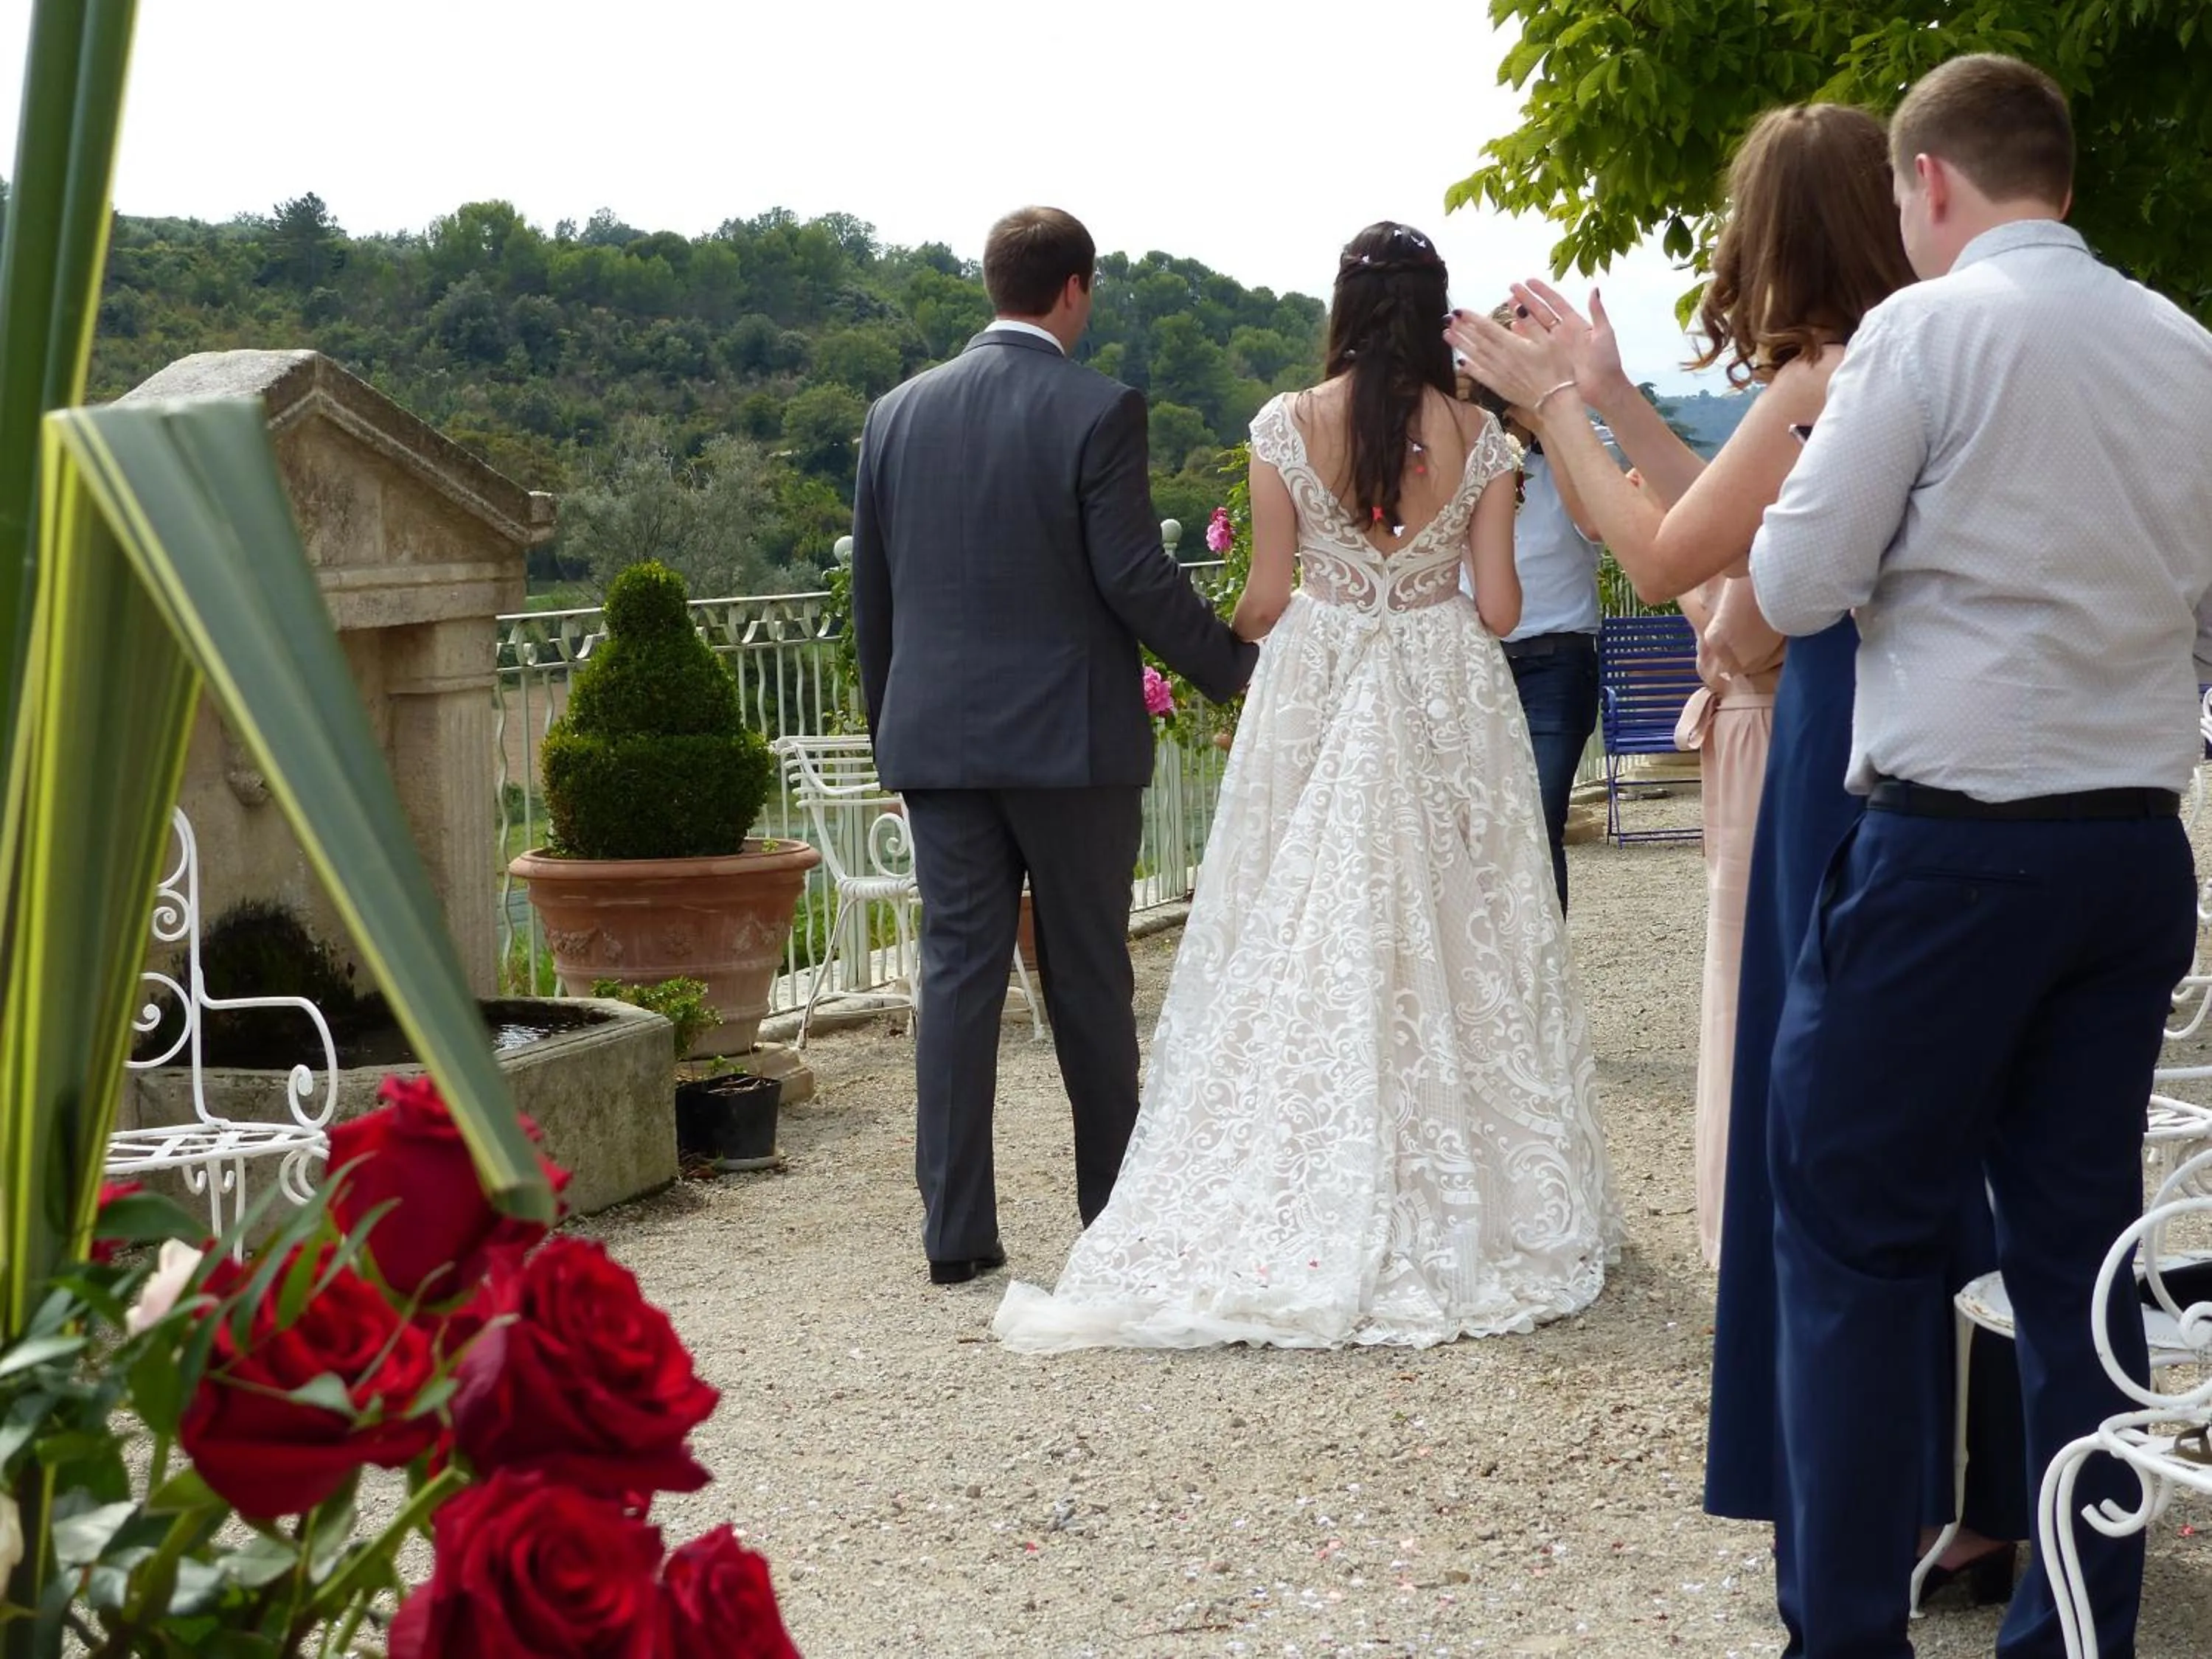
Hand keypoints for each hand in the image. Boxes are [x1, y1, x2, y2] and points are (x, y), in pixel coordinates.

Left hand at [1444, 306, 1574, 417]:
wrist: (1556, 402)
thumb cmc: (1558, 370)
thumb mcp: (1550, 341)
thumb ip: (1532, 323)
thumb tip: (1517, 307)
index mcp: (1514, 345)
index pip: (1488, 328)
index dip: (1472, 318)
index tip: (1459, 310)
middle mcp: (1502, 359)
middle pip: (1477, 341)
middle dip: (1461, 328)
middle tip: (1447, 318)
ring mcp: (1498, 374)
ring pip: (1475, 356)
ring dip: (1460, 344)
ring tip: (1447, 334)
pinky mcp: (1499, 387)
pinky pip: (1480, 375)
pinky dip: (1469, 368)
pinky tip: (1460, 361)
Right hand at [1509, 280, 1628, 406]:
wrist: (1603, 388)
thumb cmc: (1607, 361)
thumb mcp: (1604, 333)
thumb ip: (1597, 312)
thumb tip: (1594, 288)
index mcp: (1576, 323)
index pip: (1555, 302)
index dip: (1543, 291)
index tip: (1529, 280)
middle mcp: (1562, 333)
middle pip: (1541, 311)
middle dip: (1526, 299)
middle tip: (1512, 287)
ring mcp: (1553, 346)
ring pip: (1534, 326)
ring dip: (1521, 314)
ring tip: (1508, 303)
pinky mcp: (1548, 360)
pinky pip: (1531, 345)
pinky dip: (1522, 335)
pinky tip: (1511, 327)